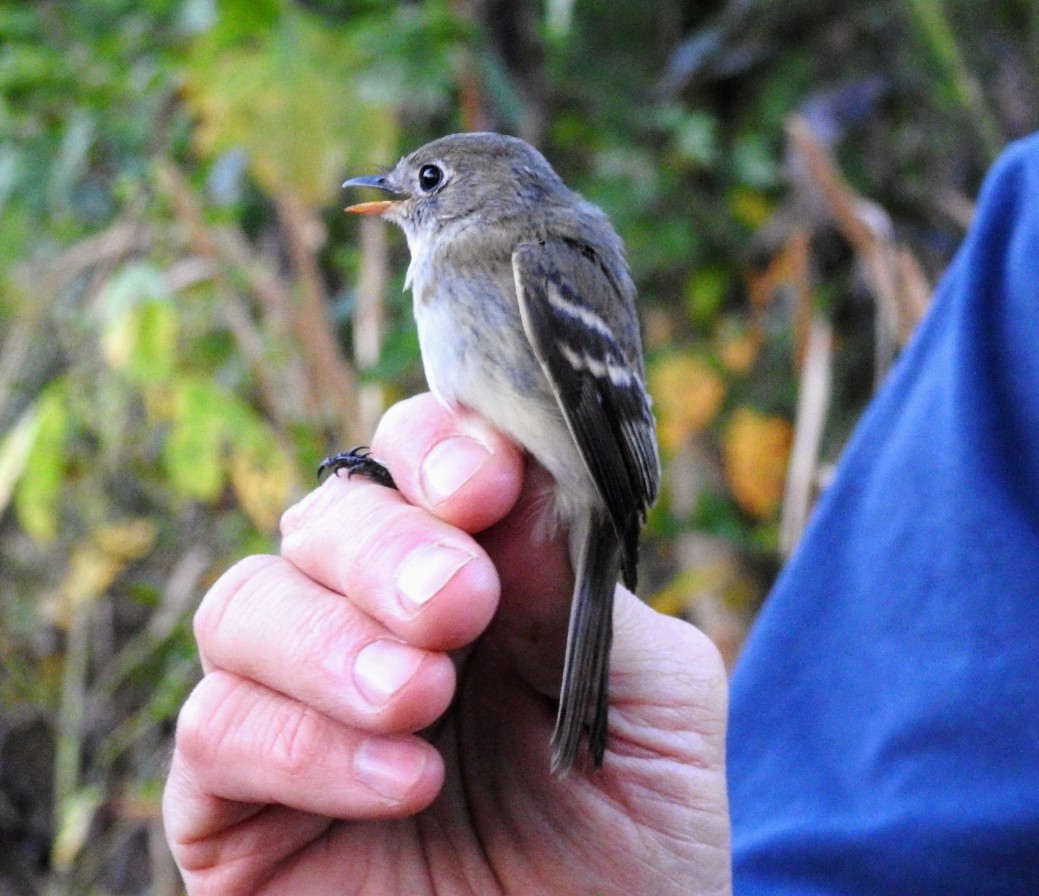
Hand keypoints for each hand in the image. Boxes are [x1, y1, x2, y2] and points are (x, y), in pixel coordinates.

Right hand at [162, 393, 731, 894]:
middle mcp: (372, 621)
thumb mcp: (649, 703)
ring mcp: (299, 702)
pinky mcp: (236, 801)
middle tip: (456, 607)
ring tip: (422, 700)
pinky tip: (402, 783)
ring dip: (332, 639)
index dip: (439, 449)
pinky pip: (216, 728)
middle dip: (387, 548)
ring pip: (246, 604)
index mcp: (472, 575)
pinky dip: (302, 743)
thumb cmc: (631, 842)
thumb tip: (516, 481)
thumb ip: (583, 590)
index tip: (487, 489)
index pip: (419, 460)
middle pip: (327, 516)